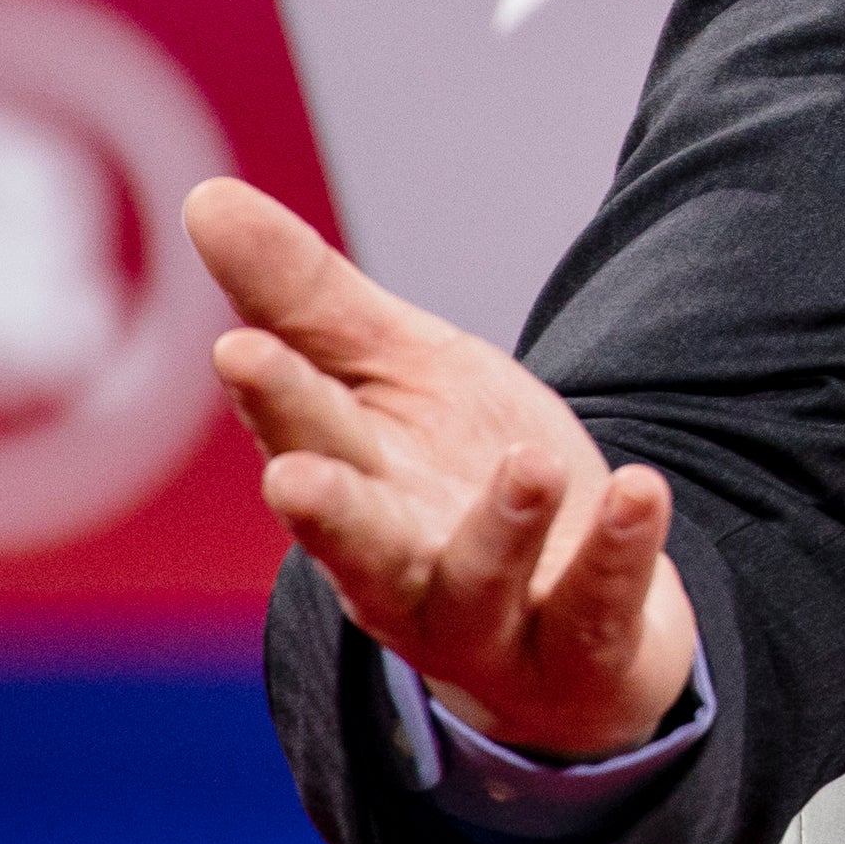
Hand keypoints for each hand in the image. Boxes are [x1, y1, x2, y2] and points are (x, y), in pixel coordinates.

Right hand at [186, 179, 698, 760]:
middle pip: (356, 538)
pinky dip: (617, 551)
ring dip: (500, 531)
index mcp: (350, 483)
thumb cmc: (458, 473)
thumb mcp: (398, 370)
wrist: (570, 606)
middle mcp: (400, 565)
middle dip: (326, 512)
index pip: (302, 433)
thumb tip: (204, 196)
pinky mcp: (578, 647)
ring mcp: (487, 618)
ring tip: (532, 464)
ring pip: (477, 586)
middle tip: (292, 481)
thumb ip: (307, 300)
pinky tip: (639, 487)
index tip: (240, 347)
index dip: (272, 395)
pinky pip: (597, 606)